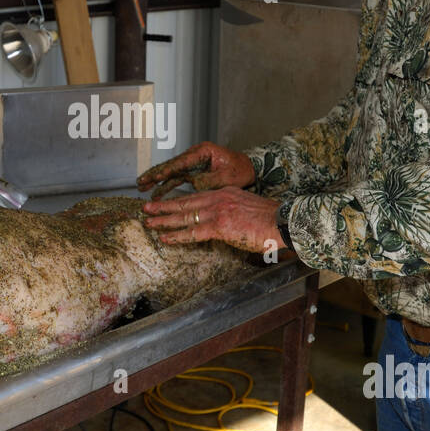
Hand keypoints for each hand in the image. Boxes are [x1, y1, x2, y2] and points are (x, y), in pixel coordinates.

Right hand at [136, 142, 254, 199]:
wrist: (248, 169)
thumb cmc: (240, 171)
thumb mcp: (226, 177)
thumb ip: (208, 180)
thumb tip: (192, 184)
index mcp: (203, 152)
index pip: (181, 162)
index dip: (167, 170)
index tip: (155, 176)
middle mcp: (195, 155)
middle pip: (171, 165)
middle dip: (155, 173)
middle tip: (140, 181)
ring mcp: (193, 163)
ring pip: (171, 172)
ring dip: (157, 180)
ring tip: (142, 187)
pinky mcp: (193, 171)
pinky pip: (177, 178)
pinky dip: (166, 185)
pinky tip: (156, 194)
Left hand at [142, 188, 284, 254]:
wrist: (283, 222)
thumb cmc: (271, 220)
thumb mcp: (248, 208)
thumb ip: (233, 211)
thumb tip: (224, 222)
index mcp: (226, 192)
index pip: (196, 196)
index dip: (179, 200)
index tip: (166, 203)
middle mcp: (219, 198)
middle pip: (185, 202)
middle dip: (164, 206)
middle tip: (146, 208)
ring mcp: (218, 211)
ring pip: (184, 215)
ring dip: (164, 219)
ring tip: (148, 221)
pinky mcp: (220, 226)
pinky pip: (193, 232)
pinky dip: (177, 235)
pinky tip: (165, 238)